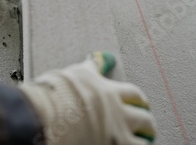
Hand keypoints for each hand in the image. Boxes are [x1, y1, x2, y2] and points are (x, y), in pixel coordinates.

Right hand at [19, 52, 155, 144]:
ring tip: (145, 138)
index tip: (139, 101)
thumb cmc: (57, 94)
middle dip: (146, 118)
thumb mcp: (75, 74)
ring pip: (144, 136)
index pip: (133, 93)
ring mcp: (117, 132)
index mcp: (108, 91)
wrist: (48, 116)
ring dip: (146, 137)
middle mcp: (117, 112)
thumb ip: (90, 68)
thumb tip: (97, 57)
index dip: (138, 98)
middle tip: (147, 122)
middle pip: (144, 115)